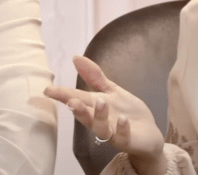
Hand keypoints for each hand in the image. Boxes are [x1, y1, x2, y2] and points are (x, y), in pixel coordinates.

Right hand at [44, 56, 167, 174]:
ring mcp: (113, 133)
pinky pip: (122, 137)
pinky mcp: (128, 140)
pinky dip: (121, 128)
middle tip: (71, 101)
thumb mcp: (111, 91)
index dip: (62, 95)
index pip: (76, 99)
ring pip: (101, 129)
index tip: (48, 90)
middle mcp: (100, 122)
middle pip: (85, 116)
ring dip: (100, 116)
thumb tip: (76, 58)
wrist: (148, 135)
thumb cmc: (126, 112)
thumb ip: (94, 77)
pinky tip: (123, 120)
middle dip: (78, 110)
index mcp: (94, 108)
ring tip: (101, 102)